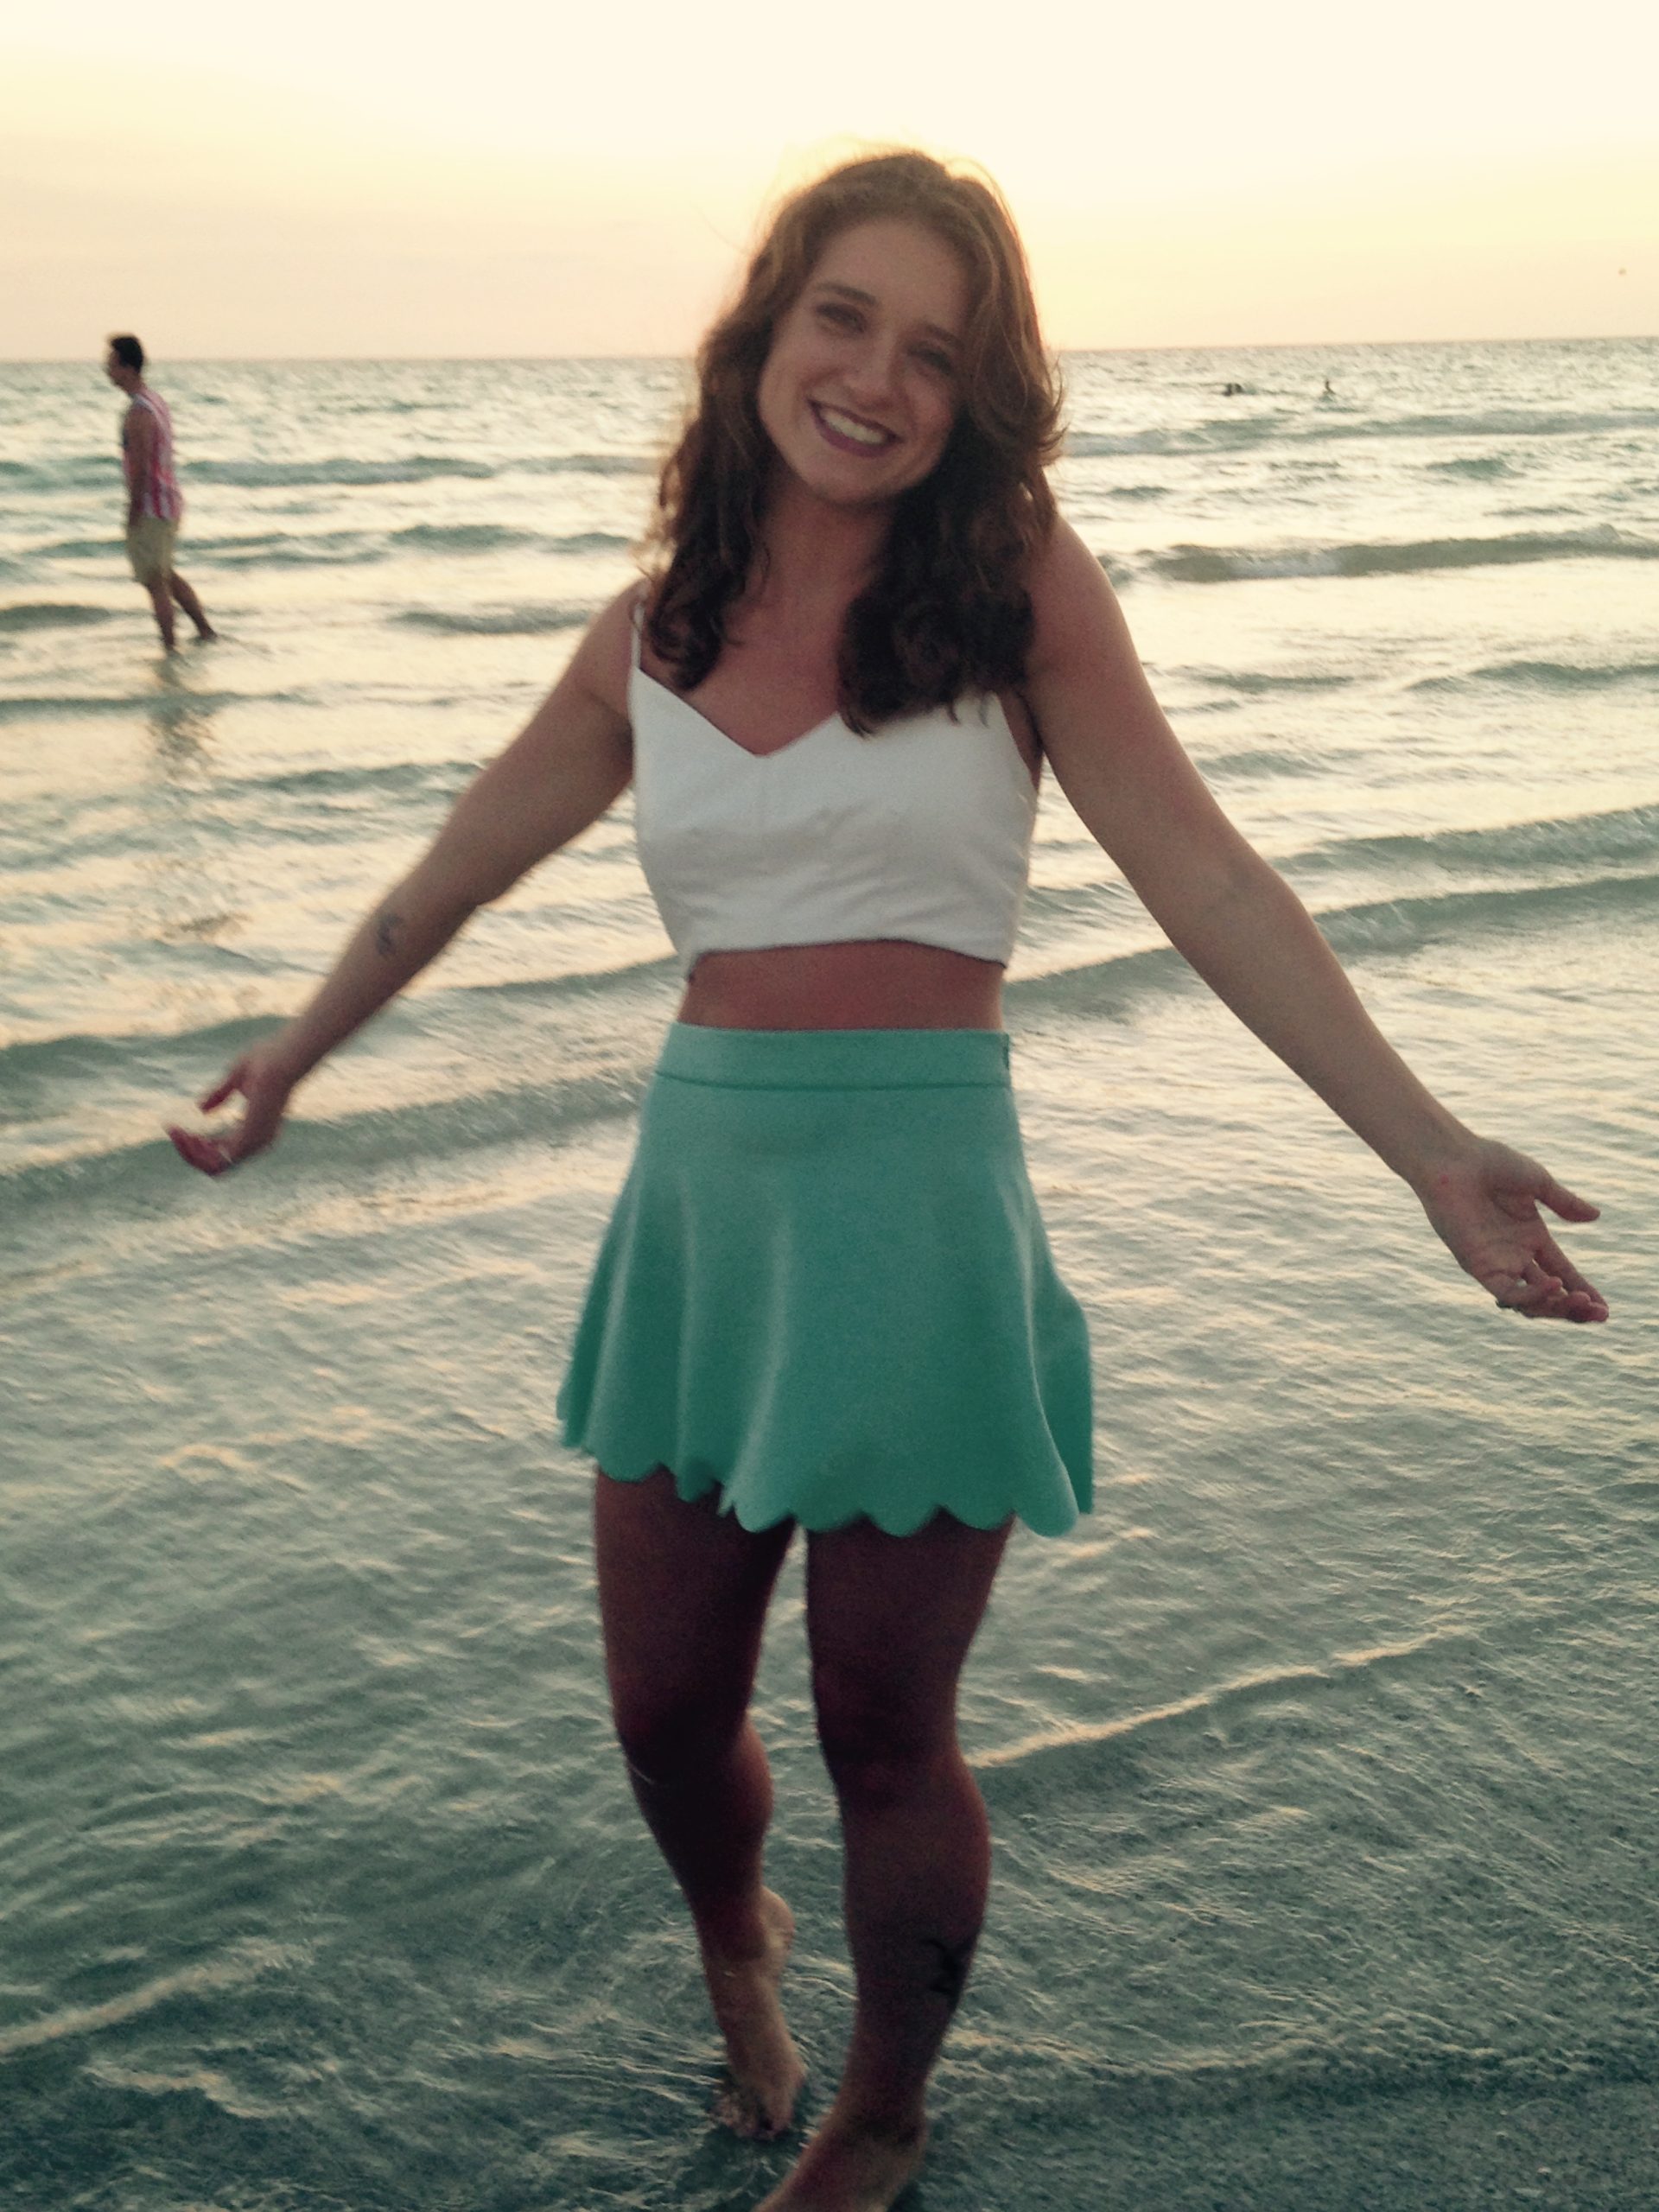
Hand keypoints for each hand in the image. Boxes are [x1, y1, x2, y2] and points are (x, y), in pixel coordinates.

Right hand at [167, 1039, 298, 1175]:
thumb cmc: (265, 1061)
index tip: (177, 1128)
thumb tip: (200, 1109)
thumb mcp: (236, 1081)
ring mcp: (255, 1143)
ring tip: (176, 1132)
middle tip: (173, 1131)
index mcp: (257, 1129)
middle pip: (216, 1165)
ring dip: (190, 1153)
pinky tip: (186, 1134)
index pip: (222, 1153)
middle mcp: (257, 1142)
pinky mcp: (250, 1140)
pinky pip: (219, 1163)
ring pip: (215, 1168)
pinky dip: (198, 1153)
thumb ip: (219, 1096)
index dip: (198, 1146)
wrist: (281, 1057)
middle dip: (189, 1151)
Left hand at [1414, 1137, 1607, 1322]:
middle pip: (1548, 1294)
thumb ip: (1565, 1203)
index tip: (1604, 1308)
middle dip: (1573, 1308)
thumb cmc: (1491, 1164)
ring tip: (1581, 1302)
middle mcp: (1514, 1254)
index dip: (1582, 1290)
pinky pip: (1506, 1292)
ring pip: (1529, 1301)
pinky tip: (1554, 1284)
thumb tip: (1596, 1216)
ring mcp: (1496, 1262)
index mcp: (1531, 1237)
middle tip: (1598, 1314)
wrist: (1455, 1160)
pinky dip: (1530, 1294)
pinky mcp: (1477, 1266)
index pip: (1562, 1272)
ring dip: (1557, 1307)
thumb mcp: (1538, 1183)